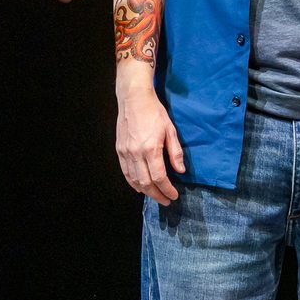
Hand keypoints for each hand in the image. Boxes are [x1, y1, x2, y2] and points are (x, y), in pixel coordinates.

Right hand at [115, 83, 184, 205]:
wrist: (133, 98)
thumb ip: (175, 152)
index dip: (167, 189)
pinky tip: (139, 187)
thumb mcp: (170, 130)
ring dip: (145, 191)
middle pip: (146, 183)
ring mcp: (125, 152)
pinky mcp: (119, 150)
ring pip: (134, 180)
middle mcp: (136, 153)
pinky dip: (132, 182)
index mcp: (150, 148)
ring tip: (155, 195)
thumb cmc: (154, 112)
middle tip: (166, 200)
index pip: (159, 177)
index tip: (174, 195)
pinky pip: (125, 172)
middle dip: (157, 195)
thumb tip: (180, 170)